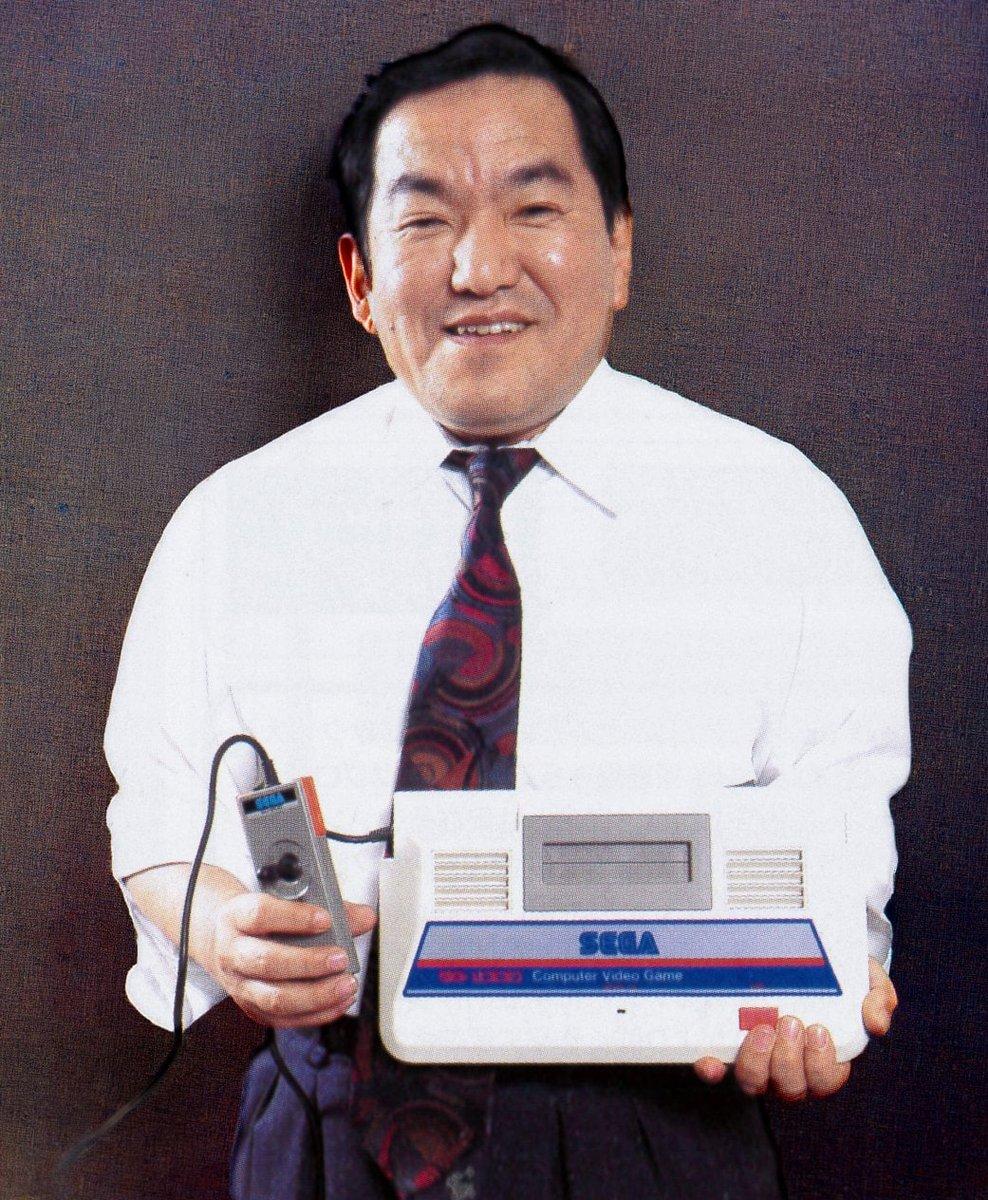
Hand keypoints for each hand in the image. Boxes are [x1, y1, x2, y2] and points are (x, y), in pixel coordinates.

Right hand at [202, 892, 376, 1027]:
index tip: (325, 919)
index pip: (259, 915)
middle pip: (266, 962)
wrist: (223, 937)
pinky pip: (283, 1019)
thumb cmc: (261, 917)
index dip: (294, 917)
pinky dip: (316, 1014)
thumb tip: (365, 917)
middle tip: (340, 959)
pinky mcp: (252, 1008)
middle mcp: (233, 952)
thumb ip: (327, 906)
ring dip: (316, 995)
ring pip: (273, 998)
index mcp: (238, 917)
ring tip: (346, 984)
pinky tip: (339, 1001)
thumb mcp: (283, 900)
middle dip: (308, 963)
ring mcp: (240, 985)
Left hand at [693, 956, 897, 1100]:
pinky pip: (717, 1068)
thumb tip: (877, 1023)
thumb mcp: (863, 978)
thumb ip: (878, 997)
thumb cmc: (836, 975)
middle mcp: (790, 1066)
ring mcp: (758, 1059)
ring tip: (762, 1028)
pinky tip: (710, 1060)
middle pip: (791, 1088)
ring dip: (758, 1062)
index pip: (826, 1079)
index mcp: (823, 1058)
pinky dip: (712, 1068)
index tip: (817, 1030)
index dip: (822, 1064)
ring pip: (756, 1082)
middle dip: (790, 1060)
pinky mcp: (728, 1047)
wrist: (803, 953)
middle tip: (789, 1023)